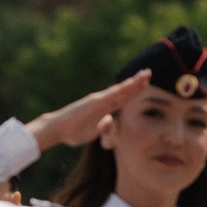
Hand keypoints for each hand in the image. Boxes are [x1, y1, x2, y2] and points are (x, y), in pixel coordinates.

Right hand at [26, 71, 150, 151]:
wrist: (58, 129)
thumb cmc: (72, 133)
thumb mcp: (93, 133)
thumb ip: (103, 127)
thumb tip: (109, 119)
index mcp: (103, 109)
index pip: (122, 99)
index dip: (133, 92)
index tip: (144, 85)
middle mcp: (102, 101)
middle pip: (124, 91)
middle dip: (136, 83)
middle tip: (148, 73)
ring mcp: (100, 100)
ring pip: (121, 90)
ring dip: (134, 82)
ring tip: (145, 74)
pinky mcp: (96, 101)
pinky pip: (113, 94)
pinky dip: (124, 87)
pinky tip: (133, 82)